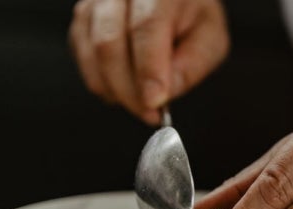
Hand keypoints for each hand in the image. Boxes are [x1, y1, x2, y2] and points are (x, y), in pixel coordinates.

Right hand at [68, 0, 229, 123]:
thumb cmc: (191, 15)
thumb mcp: (209, 38)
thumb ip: (191, 66)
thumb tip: (163, 94)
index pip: (146, 27)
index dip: (148, 69)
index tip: (154, 102)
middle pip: (110, 42)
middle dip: (128, 89)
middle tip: (150, 113)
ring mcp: (96, 1)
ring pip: (92, 52)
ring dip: (115, 89)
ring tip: (141, 103)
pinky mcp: (83, 18)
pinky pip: (83, 58)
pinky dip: (102, 82)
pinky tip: (124, 88)